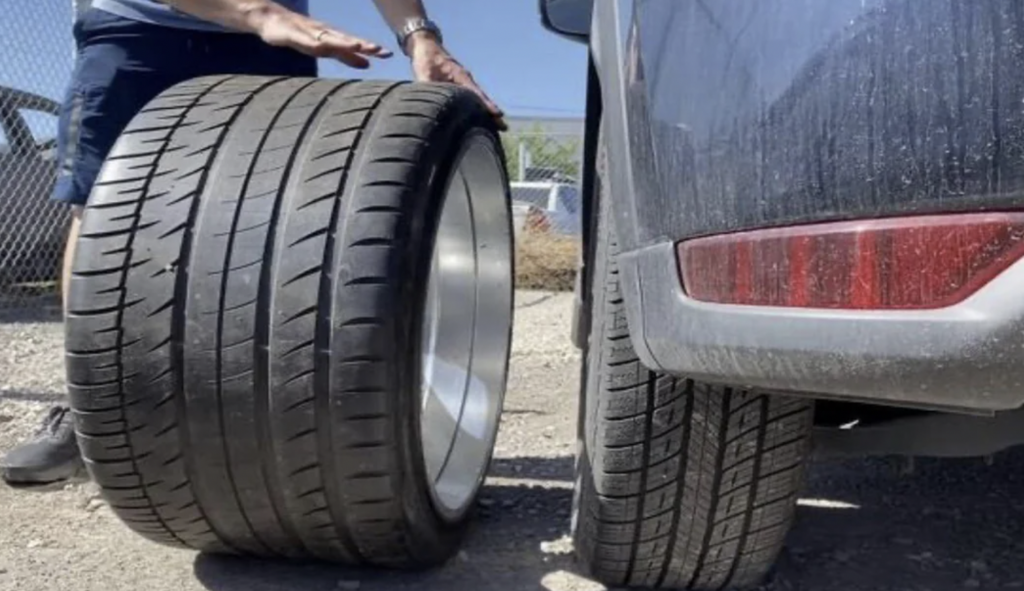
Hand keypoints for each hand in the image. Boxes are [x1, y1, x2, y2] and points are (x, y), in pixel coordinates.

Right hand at [251, 6, 392, 68]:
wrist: (270, 18)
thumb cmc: (300, 33)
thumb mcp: (326, 47)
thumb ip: (346, 56)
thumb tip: (367, 64)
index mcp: (334, 37)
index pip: (355, 43)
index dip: (371, 48)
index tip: (388, 54)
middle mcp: (324, 33)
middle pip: (346, 40)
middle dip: (363, 46)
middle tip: (380, 51)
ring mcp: (309, 33)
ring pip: (328, 39)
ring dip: (342, 43)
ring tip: (357, 47)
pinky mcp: (294, 34)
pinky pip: (305, 39)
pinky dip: (315, 42)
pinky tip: (321, 45)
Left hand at [407, 33, 506, 130]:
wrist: (426, 46)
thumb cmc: (426, 57)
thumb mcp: (424, 71)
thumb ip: (427, 86)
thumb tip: (426, 101)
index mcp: (461, 76)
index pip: (477, 94)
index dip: (487, 105)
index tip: (498, 115)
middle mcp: (466, 81)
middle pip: (482, 99)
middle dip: (492, 113)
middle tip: (504, 128)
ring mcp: (463, 84)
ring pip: (478, 100)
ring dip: (487, 113)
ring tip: (497, 128)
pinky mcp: (458, 87)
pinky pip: (471, 99)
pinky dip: (477, 109)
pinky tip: (479, 120)